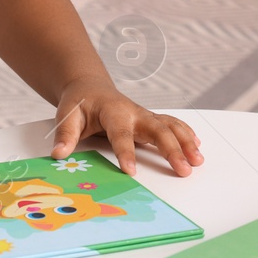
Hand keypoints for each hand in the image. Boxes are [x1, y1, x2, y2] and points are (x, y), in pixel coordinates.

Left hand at [50, 76, 202, 176]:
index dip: (126, 152)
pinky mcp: (150, 119)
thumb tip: (59, 154)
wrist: (89, 86)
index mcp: (112, 111)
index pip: (121, 134)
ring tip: (198, 161)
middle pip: (157, 129)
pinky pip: (172, 125)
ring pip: (170, 126)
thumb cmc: (79, 103)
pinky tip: (198, 146)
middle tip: (184, 169)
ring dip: (186, 142)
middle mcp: (134, 112)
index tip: (131, 171)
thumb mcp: (66, 115)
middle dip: (172, 149)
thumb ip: (65, 134)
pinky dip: (187, 134)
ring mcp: (145, 115)